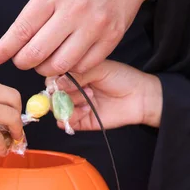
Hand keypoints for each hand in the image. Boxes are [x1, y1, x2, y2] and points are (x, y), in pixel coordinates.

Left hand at [0, 0, 162, 76]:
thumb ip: (36, 13)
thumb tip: (14, 42)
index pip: (22, 29)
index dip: (4, 49)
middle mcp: (74, 11)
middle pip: (38, 52)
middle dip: (24, 62)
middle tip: (24, 61)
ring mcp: (94, 26)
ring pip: (60, 65)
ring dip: (47, 70)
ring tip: (45, 62)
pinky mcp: (111, 39)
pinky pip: (83, 66)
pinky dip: (71, 69)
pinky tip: (68, 61)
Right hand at [0, 69, 22, 155]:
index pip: (2, 88)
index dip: (8, 104)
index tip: (8, 114)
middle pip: (14, 99)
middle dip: (18, 115)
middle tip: (16, 127)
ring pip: (13, 118)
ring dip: (16, 131)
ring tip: (12, 140)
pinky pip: (0, 138)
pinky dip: (2, 147)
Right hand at [48, 60, 162, 130]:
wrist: (139, 98)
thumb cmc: (122, 78)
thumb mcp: (99, 68)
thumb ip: (77, 73)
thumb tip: (56, 82)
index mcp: (74, 75)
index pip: (52, 77)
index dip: (53, 80)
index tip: (61, 80)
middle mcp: (72, 91)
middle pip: (51, 95)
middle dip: (61, 92)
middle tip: (78, 89)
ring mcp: (75, 106)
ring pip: (57, 109)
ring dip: (70, 103)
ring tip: (89, 97)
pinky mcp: (81, 121)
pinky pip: (66, 122)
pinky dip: (73, 116)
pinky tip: (87, 109)